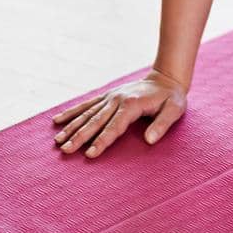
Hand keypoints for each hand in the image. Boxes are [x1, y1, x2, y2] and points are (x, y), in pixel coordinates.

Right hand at [52, 70, 186, 158]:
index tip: (90, 154)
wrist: (165, 78)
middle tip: (66, 150)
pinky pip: (86, 105)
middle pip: (95, 121)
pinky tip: (57, 120)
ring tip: (57, 140)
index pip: (114, 127)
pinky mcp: (106, 97)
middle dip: (79, 137)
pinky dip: (71, 112)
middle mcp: (116, 100)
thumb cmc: (172, 98)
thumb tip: (149, 141)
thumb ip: (162, 125)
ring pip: (86, 114)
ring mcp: (109, 97)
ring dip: (71, 127)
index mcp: (131, 105)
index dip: (102, 141)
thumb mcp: (175, 110)